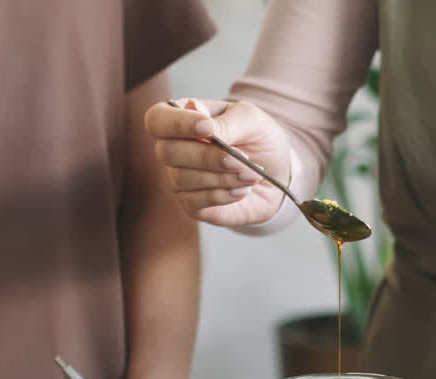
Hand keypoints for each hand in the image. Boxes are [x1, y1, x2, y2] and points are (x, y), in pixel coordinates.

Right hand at [144, 98, 293, 226]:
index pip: (157, 119)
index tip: (208, 128)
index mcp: (181, 117)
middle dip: (209, 156)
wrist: (278, 172)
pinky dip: (223, 195)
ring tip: (251, 174)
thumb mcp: (251, 120)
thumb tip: (198, 118)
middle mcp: (172, 148)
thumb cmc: (259, 139)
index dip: (177, 124)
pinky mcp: (191, 204)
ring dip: (222, 177)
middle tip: (244, 158)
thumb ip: (226, 121)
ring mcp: (178, 178)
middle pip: (167, 152)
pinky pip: (194, 202)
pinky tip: (243, 189)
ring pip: (181, 178)